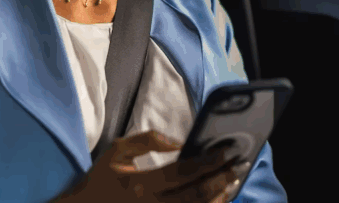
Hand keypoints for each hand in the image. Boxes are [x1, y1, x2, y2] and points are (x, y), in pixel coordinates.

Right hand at [57, 130, 247, 202]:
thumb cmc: (98, 182)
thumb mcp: (116, 152)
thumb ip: (147, 141)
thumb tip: (179, 143)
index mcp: (141, 185)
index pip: (184, 172)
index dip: (209, 161)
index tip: (228, 151)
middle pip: (196, 196)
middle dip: (221, 180)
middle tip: (240, 166)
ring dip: (219, 199)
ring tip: (234, 184)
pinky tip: (217, 201)